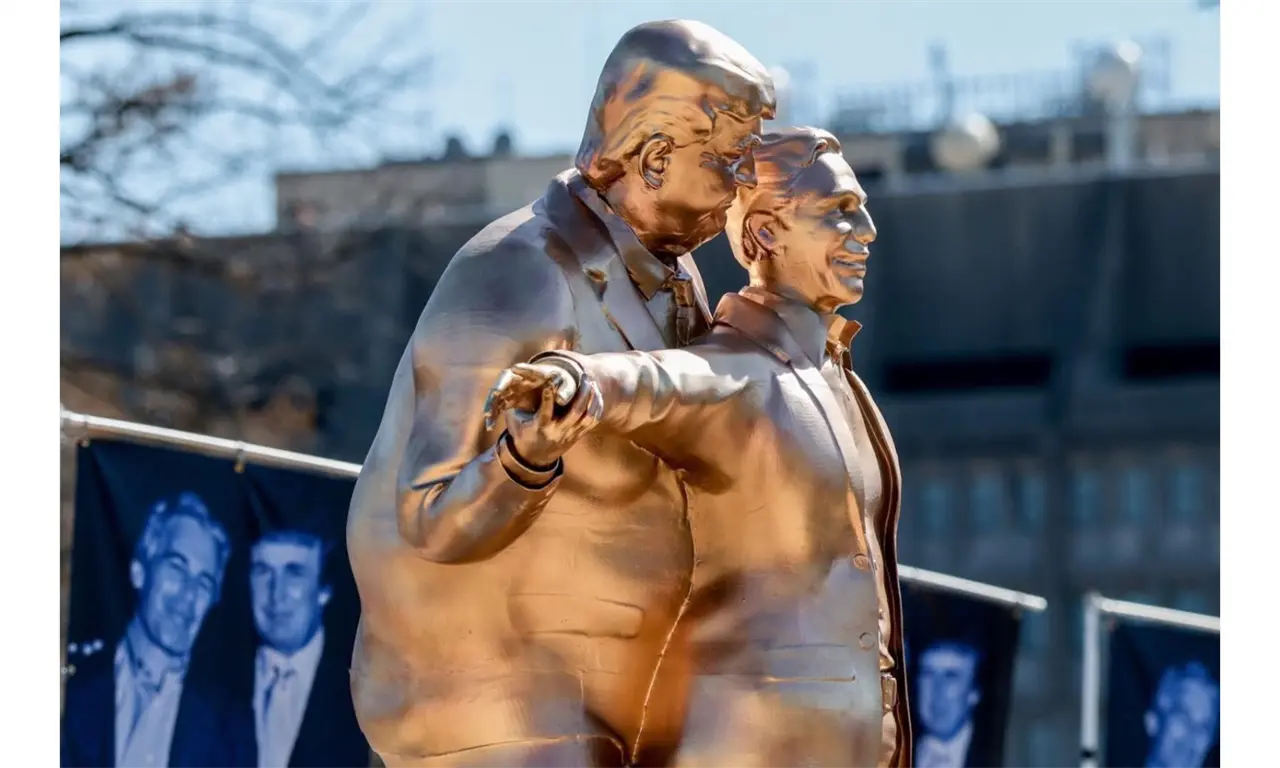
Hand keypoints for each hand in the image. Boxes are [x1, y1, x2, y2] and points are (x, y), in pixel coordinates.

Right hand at [483, 362, 603, 466]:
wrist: (534, 459)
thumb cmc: (522, 434)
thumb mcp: (514, 421)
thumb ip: (513, 405)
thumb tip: (503, 387)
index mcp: (540, 428)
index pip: (546, 412)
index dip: (549, 396)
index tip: (553, 380)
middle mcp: (557, 432)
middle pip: (574, 412)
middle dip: (581, 393)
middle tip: (584, 376)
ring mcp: (569, 435)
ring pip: (586, 417)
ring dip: (590, 399)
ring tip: (591, 383)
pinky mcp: (577, 436)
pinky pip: (591, 422)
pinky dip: (596, 408)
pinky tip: (597, 394)